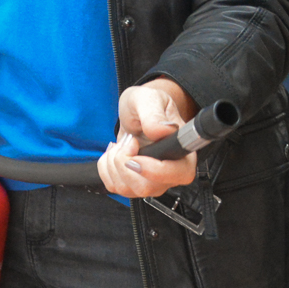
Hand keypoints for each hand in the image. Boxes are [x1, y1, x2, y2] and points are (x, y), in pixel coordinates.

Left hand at [97, 79, 197, 198]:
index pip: (179, 174)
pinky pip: (113, 186)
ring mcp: (151, 181)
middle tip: (128, 140)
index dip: (155, 170)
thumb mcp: (149, 99)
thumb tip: (162, 130)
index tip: (135, 155)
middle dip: (125, 162)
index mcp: (182, 152)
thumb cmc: (147, 105)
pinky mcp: (133, 183)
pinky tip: (116, 151)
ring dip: (114, 162)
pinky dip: (106, 167)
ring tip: (123, 142)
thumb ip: (154, 114)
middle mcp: (170, 172)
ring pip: (126, 189)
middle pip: (147, 187)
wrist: (135, 112)